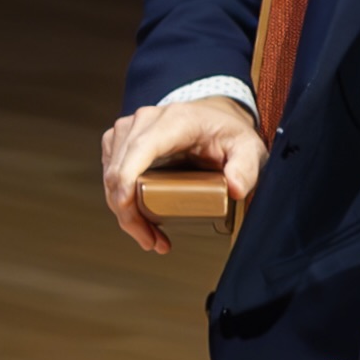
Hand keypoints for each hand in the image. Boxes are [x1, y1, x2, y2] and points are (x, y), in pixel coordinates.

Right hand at [98, 93, 266, 254]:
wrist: (213, 118)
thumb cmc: (227, 132)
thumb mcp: (248, 147)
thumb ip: (246, 167)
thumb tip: (235, 189)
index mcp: (174, 121)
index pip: (138, 151)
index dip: (126, 185)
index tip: (131, 217)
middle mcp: (144, 121)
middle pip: (119, 172)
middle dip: (130, 215)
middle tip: (153, 241)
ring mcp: (127, 130)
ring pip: (110, 178)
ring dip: (125, 213)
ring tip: (150, 236)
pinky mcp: (119, 142)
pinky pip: (111, 177)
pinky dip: (121, 202)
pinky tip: (140, 219)